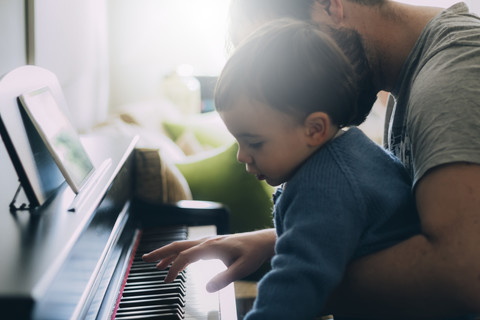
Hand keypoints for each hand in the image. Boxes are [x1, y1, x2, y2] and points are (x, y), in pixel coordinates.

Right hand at [142, 228, 276, 291]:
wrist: (262, 242)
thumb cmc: (253, 254)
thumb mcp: (241, 269)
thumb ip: (224, 278)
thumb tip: (207, 288)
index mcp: (211, 246)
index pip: (185, 256)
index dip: (173, 268)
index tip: (166, 281)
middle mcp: (207, 241)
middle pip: (178, 245)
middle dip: (160, 253)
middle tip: (144, 259)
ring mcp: (209, 241)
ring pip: (183, 246)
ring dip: (168, 253)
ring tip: (155, 264)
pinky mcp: (212, 244)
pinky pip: (190, 248)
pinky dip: (179, 254)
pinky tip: (176, 262)